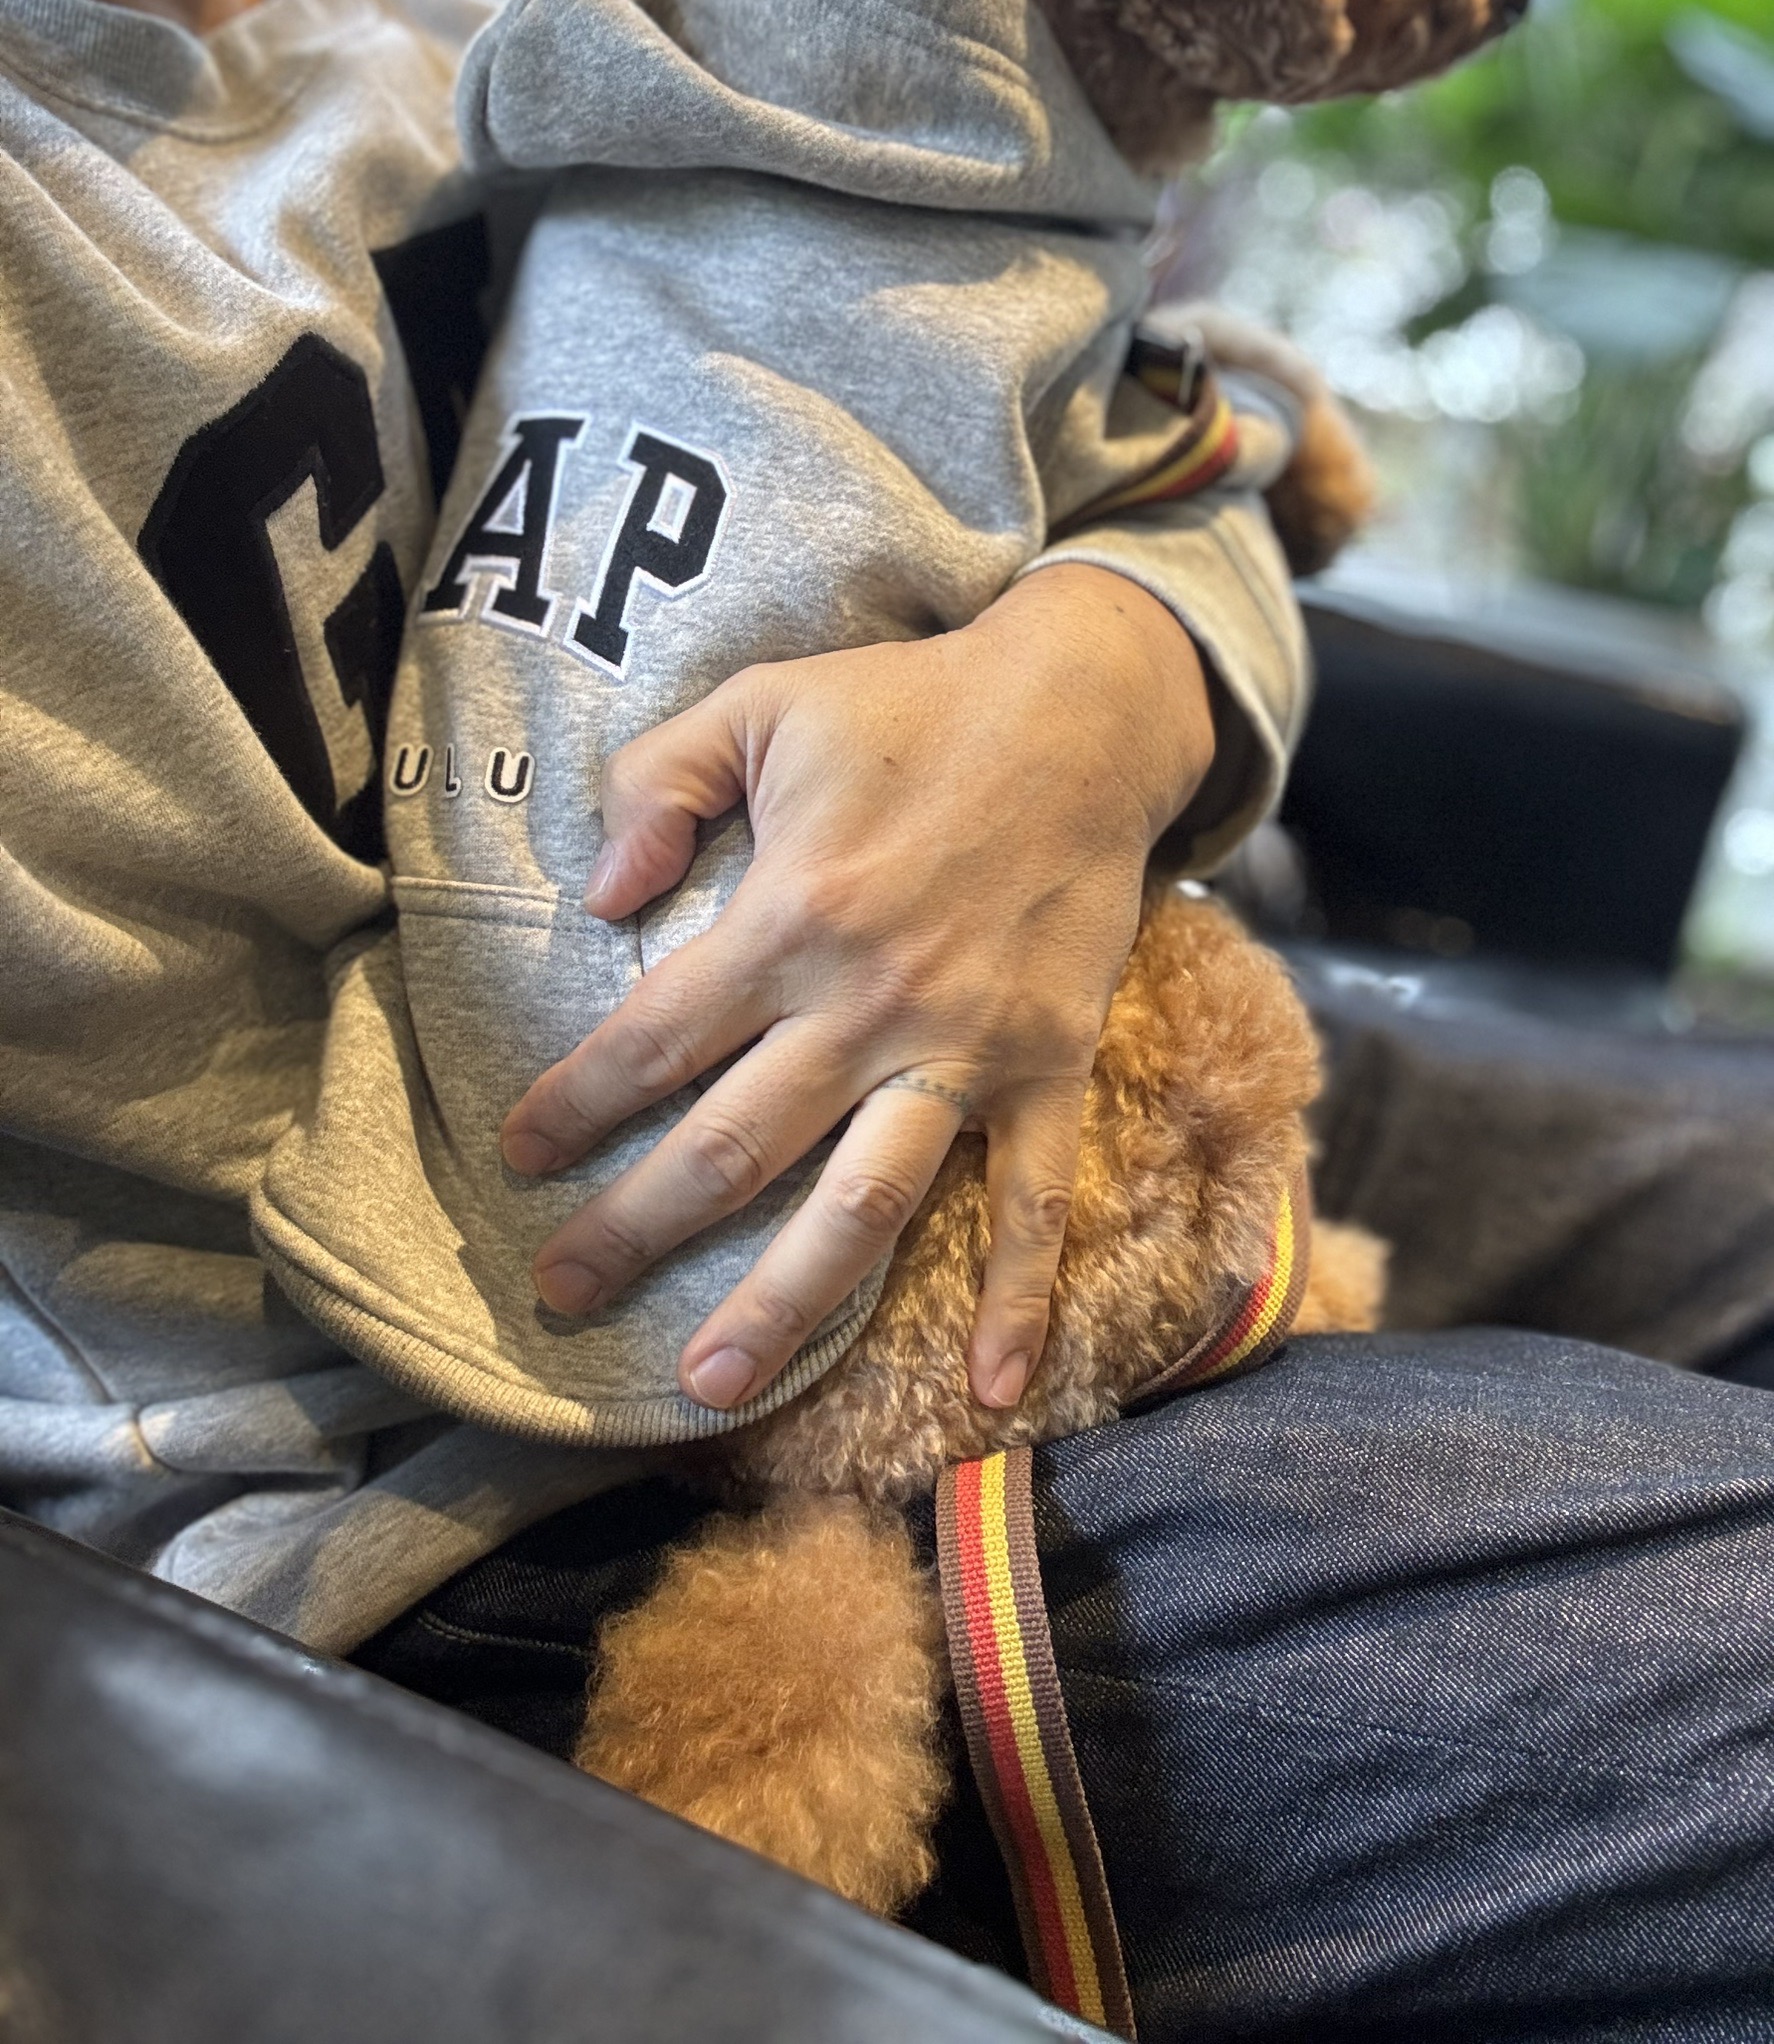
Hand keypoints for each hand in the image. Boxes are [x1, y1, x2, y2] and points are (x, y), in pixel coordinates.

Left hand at [501, 564, 1214, 1411]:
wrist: (1083, 711)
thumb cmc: (908, 706)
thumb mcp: (759, 703)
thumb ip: (659, 781)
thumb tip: (599, 892)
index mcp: (789, 918)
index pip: (652, 1041)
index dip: (574, 1104)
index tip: (517, 1156)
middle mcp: (869, 1004)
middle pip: (729, 1150)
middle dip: (632, 1232)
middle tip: (558, 1294)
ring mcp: (964, 1050)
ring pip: (860, 1208)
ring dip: (782, 1306)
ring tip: (711, 1388)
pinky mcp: (1047, 1068)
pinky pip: (1031, 1202)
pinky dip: (1016, 1300)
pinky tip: (989, 1393)